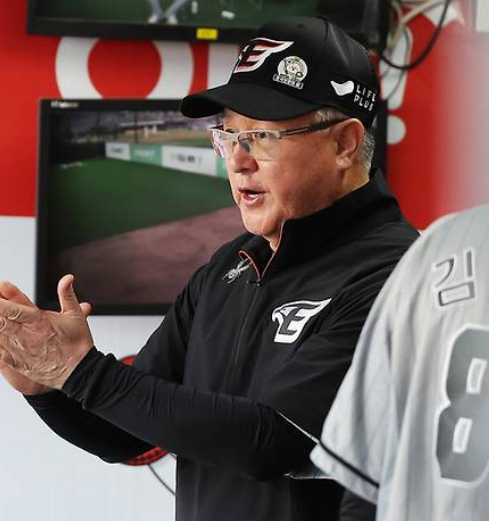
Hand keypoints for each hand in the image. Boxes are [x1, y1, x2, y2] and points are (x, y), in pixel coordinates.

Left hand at [0, 275, 93, 390]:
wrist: (79, 372)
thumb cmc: (77, 344)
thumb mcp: (75, 315)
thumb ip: (67, 294)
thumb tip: (67, 278)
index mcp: (40, 322)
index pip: (13, 309)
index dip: (0, 301)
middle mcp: (27, 336)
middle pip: (0, 321)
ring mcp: (20, 350)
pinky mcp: (16, 363)